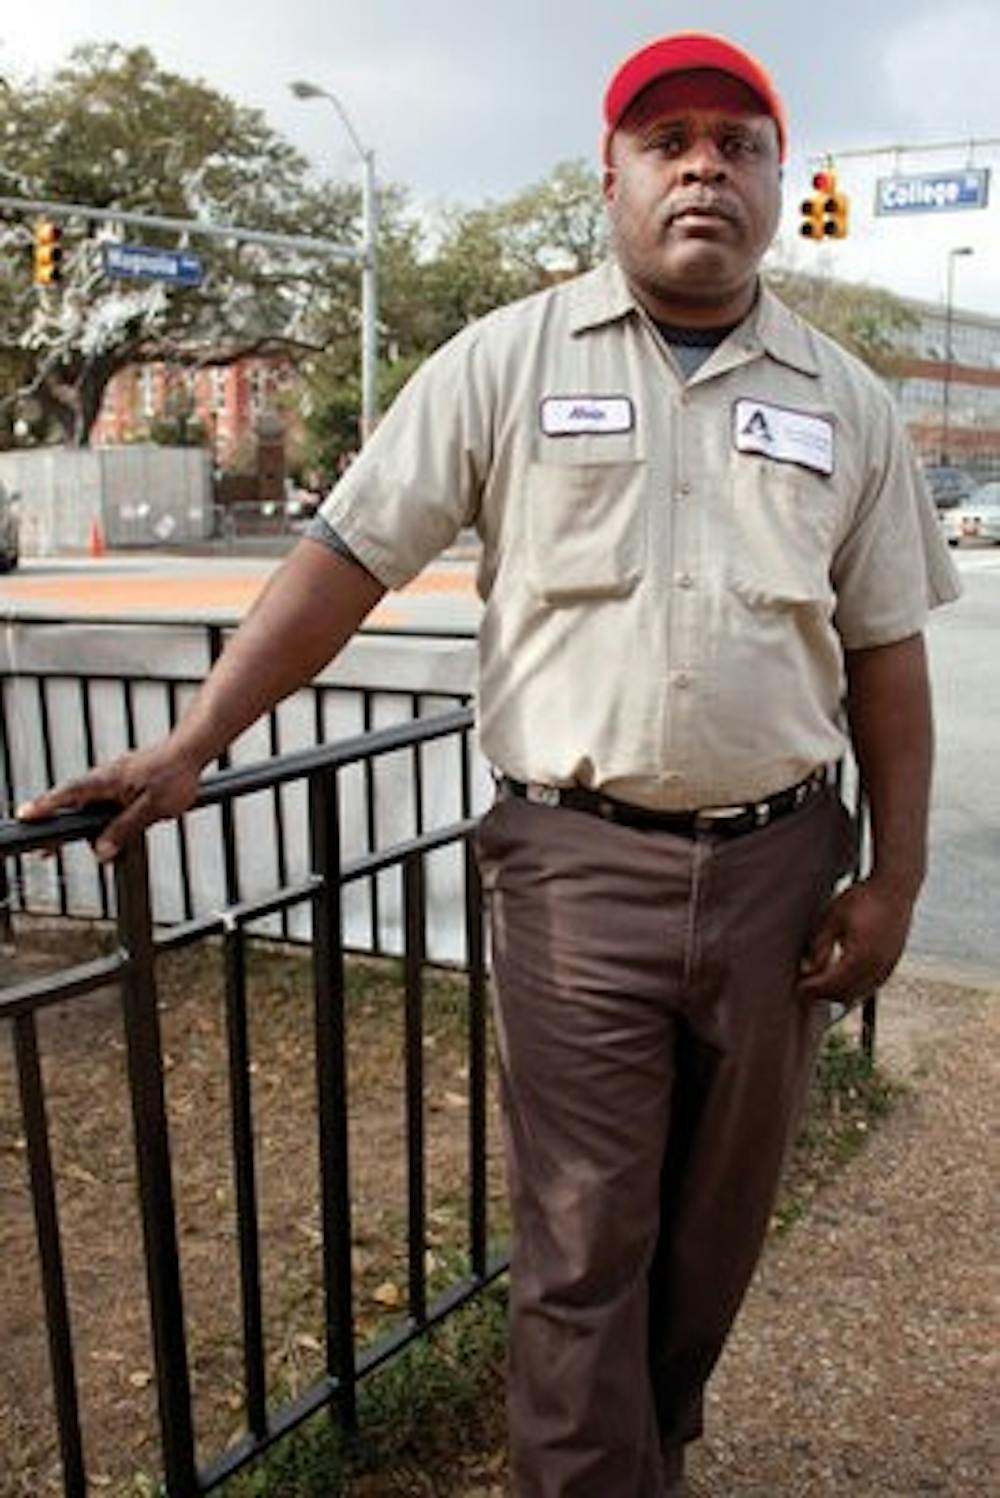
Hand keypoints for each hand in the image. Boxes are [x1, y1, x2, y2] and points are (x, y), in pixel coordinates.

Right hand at [16, 736, 204, 862]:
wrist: (192, 748)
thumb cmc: (176, 773)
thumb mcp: (152, 808)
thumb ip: (125, 829)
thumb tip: (101, 851)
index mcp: (108, 780)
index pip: (69, 794)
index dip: (46, 806)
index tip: (25, 815)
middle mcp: (107, 776)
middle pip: (74, 803)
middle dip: (57, 826)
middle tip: (44, 851)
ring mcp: (116, 778)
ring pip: (92, 805)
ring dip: (82, 823)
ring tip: (74, 847)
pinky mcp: (126, 781)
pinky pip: (106, 802)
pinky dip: (100, 816)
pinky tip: (111, 830)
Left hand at [797, 878, 915, 1004]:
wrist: (895, 889)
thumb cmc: (861, 899)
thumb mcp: (833, 918)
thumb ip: (820, 945)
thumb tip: (808, 969)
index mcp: (860, 955)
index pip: (832, 983)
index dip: (813, 988)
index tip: (798, 987)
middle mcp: (877, 966)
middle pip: (845, 994)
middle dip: (824, 994)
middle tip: (805, 987)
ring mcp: (888, 967)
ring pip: (859, 994)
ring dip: (839, 993)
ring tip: (820, 983)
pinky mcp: (893, 964)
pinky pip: (871, 986)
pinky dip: (855, 989)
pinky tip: (841, 979)